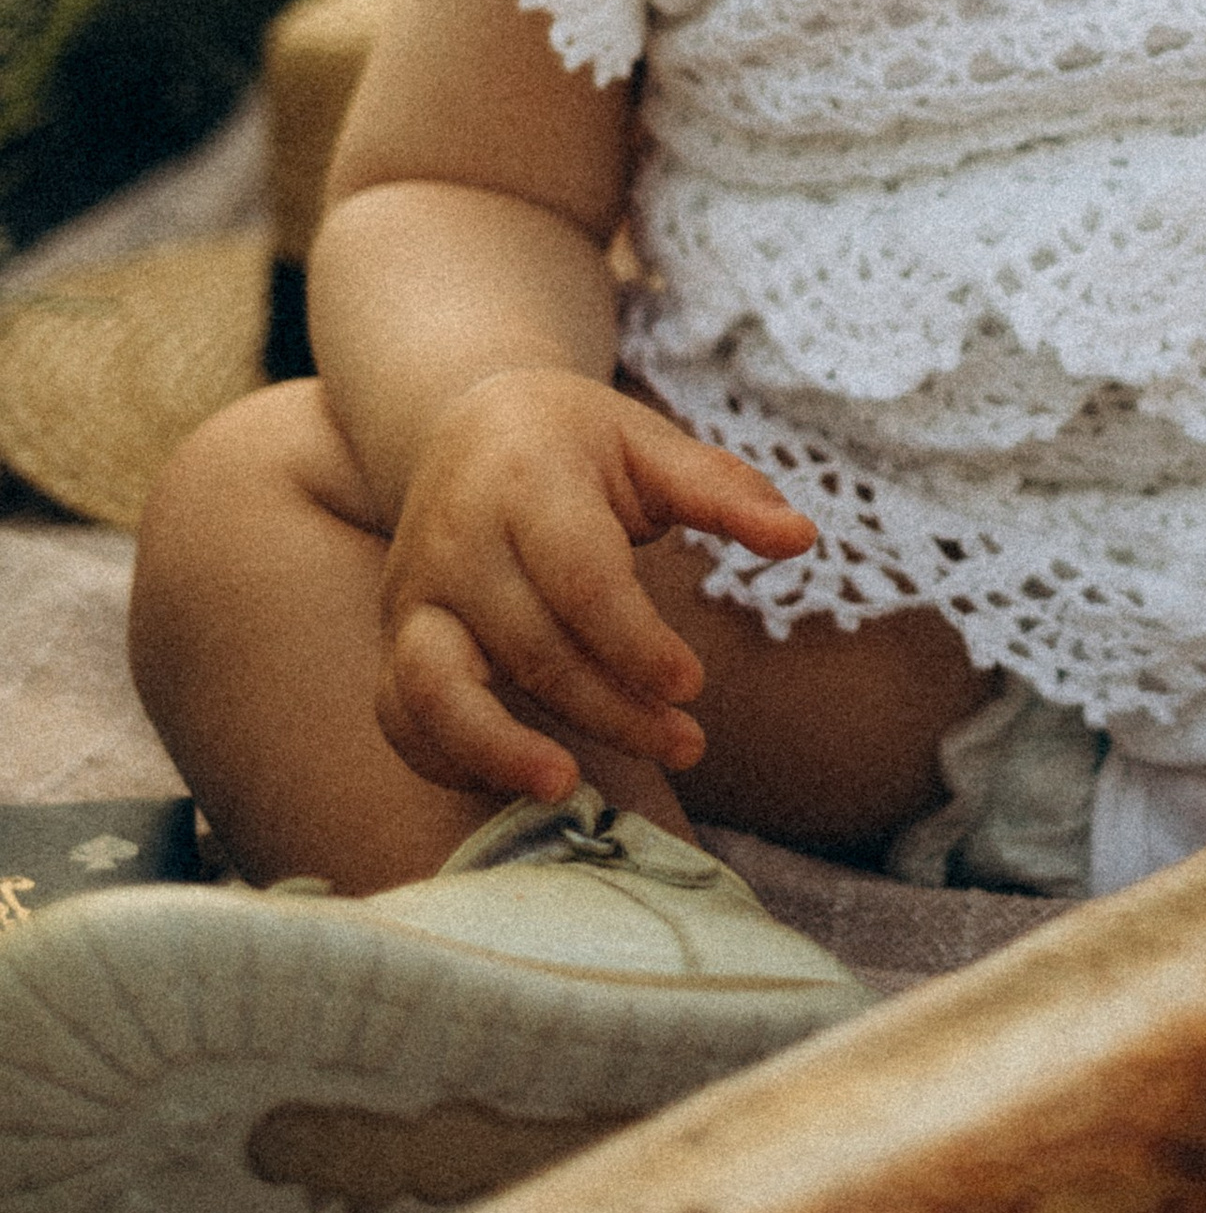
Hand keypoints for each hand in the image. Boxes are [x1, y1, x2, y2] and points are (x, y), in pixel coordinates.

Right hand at [376, 372, 815, 803]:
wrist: (465, 421)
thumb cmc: (577, 442)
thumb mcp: (652, 446)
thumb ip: (726, 493)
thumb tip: (803, 539)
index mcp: (527, 482)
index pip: (578, 578)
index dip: (635, 643)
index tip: (693, 685)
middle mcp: (457, 541)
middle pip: (530, 646)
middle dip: (611, 710)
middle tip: (688, 743)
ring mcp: (416, 594)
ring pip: (436, 688)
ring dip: (500, 750)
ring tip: (567, 790)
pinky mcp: (395, 636)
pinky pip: (400, 714)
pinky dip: (450, 757)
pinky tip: (527, 779)